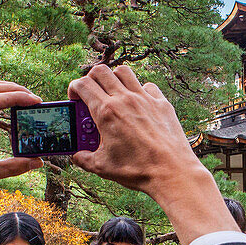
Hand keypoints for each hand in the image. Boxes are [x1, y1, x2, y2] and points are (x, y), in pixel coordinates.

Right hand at [67, 65, 236, 244]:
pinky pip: (147, 86)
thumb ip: (84, 158)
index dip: (74, 89)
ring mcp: (145, 99)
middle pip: (101, 71)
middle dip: (91, 79)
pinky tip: (138, 105)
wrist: (172, 173)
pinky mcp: (162, 103)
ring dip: (114, 79)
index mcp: (106, 112)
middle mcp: (125, 99)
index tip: (75, 99)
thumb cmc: (137, 170)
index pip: (82, 84)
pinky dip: (139, 90)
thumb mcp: (102, 167)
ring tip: (113, 95)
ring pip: (124, 71)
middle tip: (91, 94)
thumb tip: (77, 156)